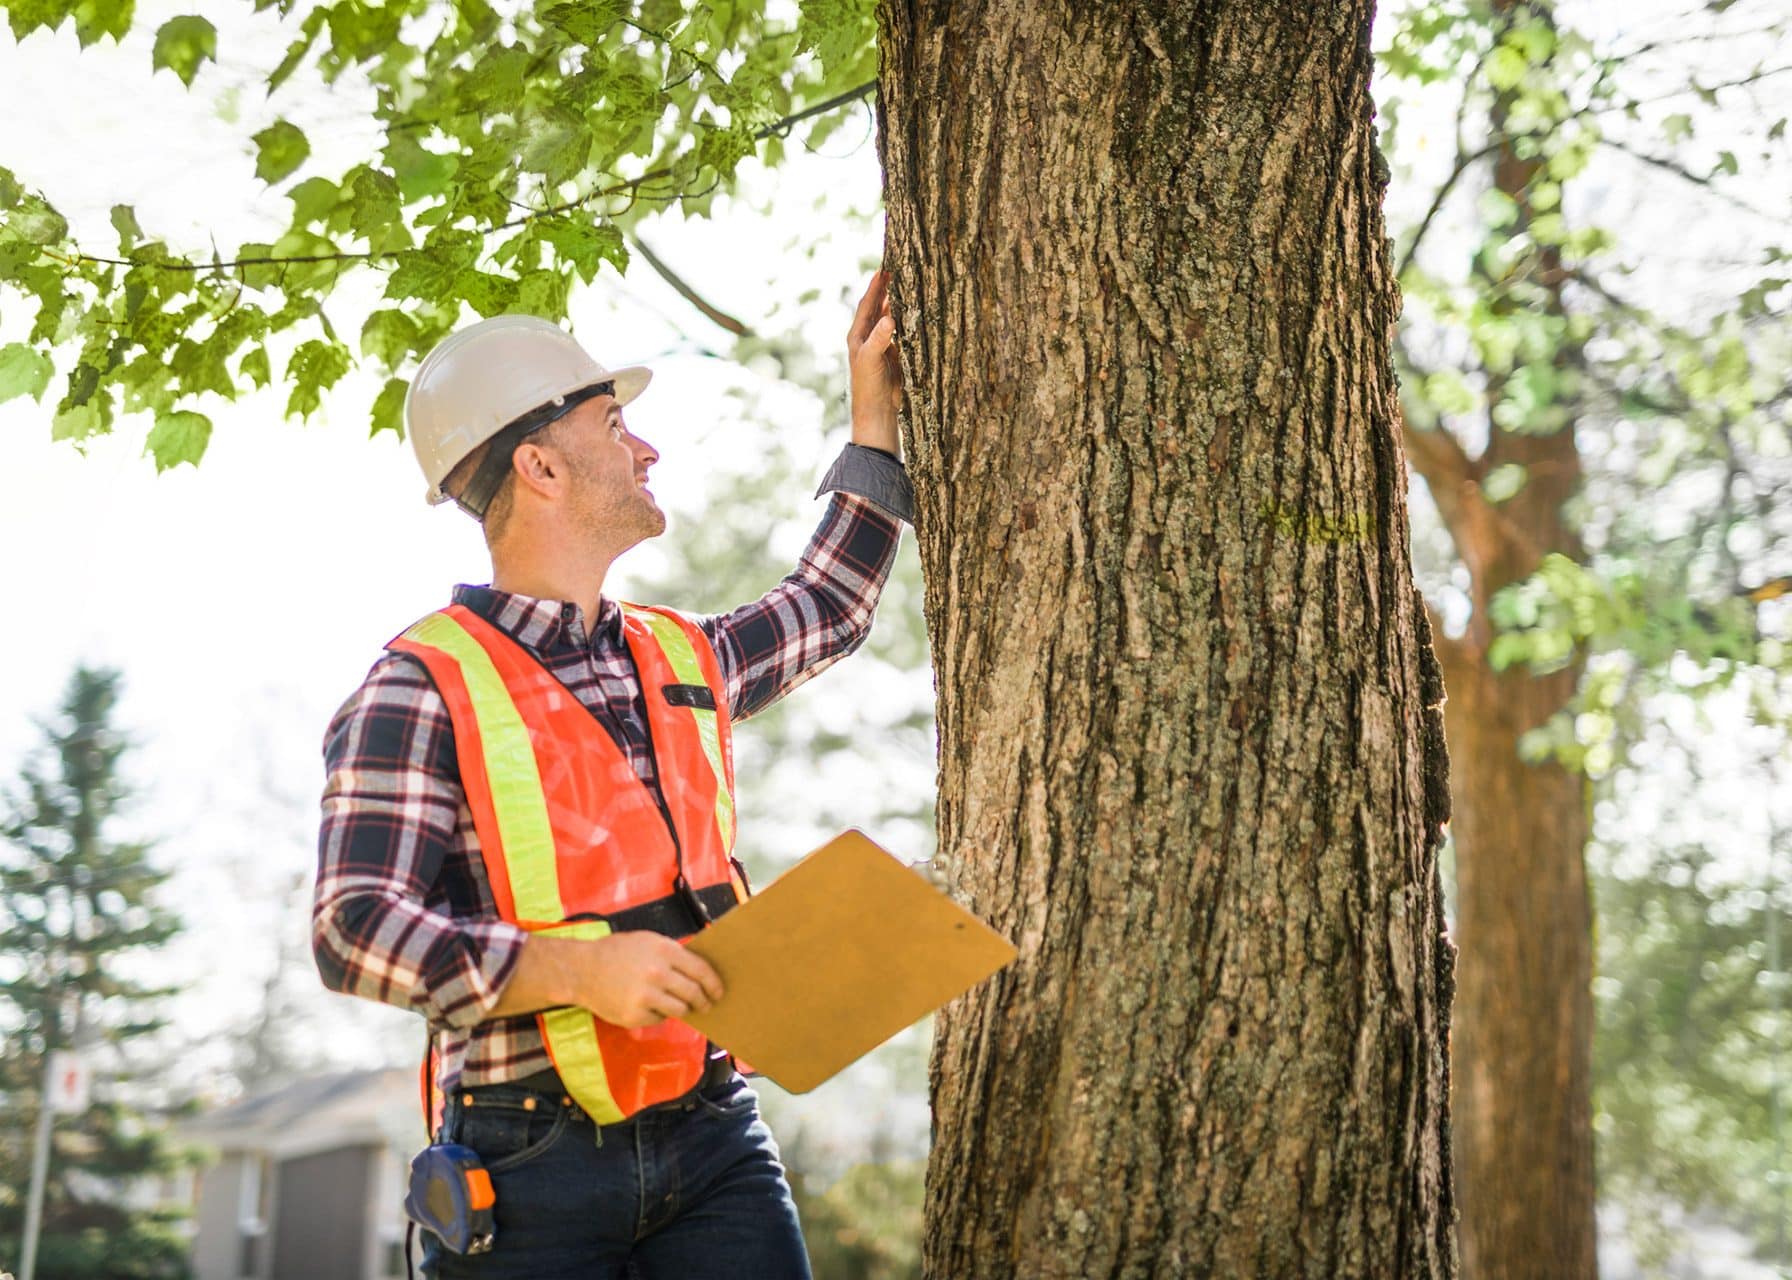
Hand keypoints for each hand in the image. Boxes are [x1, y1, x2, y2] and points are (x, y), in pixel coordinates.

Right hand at [578, 931, 724, 1027]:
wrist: (582, 970)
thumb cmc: (616, 952)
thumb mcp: (647, 941)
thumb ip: (673, 954)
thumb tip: (700, 971)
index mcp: (664, 951)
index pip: (701, 970)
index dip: (714, 983)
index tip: (719, 991)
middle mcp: (657, 973)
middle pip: (694, 993)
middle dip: (704, 1001)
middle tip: (706, 1004)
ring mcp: (646, 996)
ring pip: (680, 1010)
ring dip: (684, 1009)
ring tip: (681, 1006)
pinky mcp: (635, 1016)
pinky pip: (659, 1019)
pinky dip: (659, 1014)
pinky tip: (649, 1006)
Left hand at [847, 269, 903, 457]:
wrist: (878, 413)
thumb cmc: (869, 387)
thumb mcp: (871, 360)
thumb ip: (880, 338)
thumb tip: (889, 317)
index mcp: (858, 337)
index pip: (867, 305)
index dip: (875, 287)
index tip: (883, 268)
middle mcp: (868, 339)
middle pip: (877, 308)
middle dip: (885, 290)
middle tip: (896, 270)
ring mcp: (881, 347)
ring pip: (889, 319)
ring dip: (896, 303)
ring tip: (906, 285)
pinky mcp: (894, 356)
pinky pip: (901, 332)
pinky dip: (906, 320)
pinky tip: (914, 313)